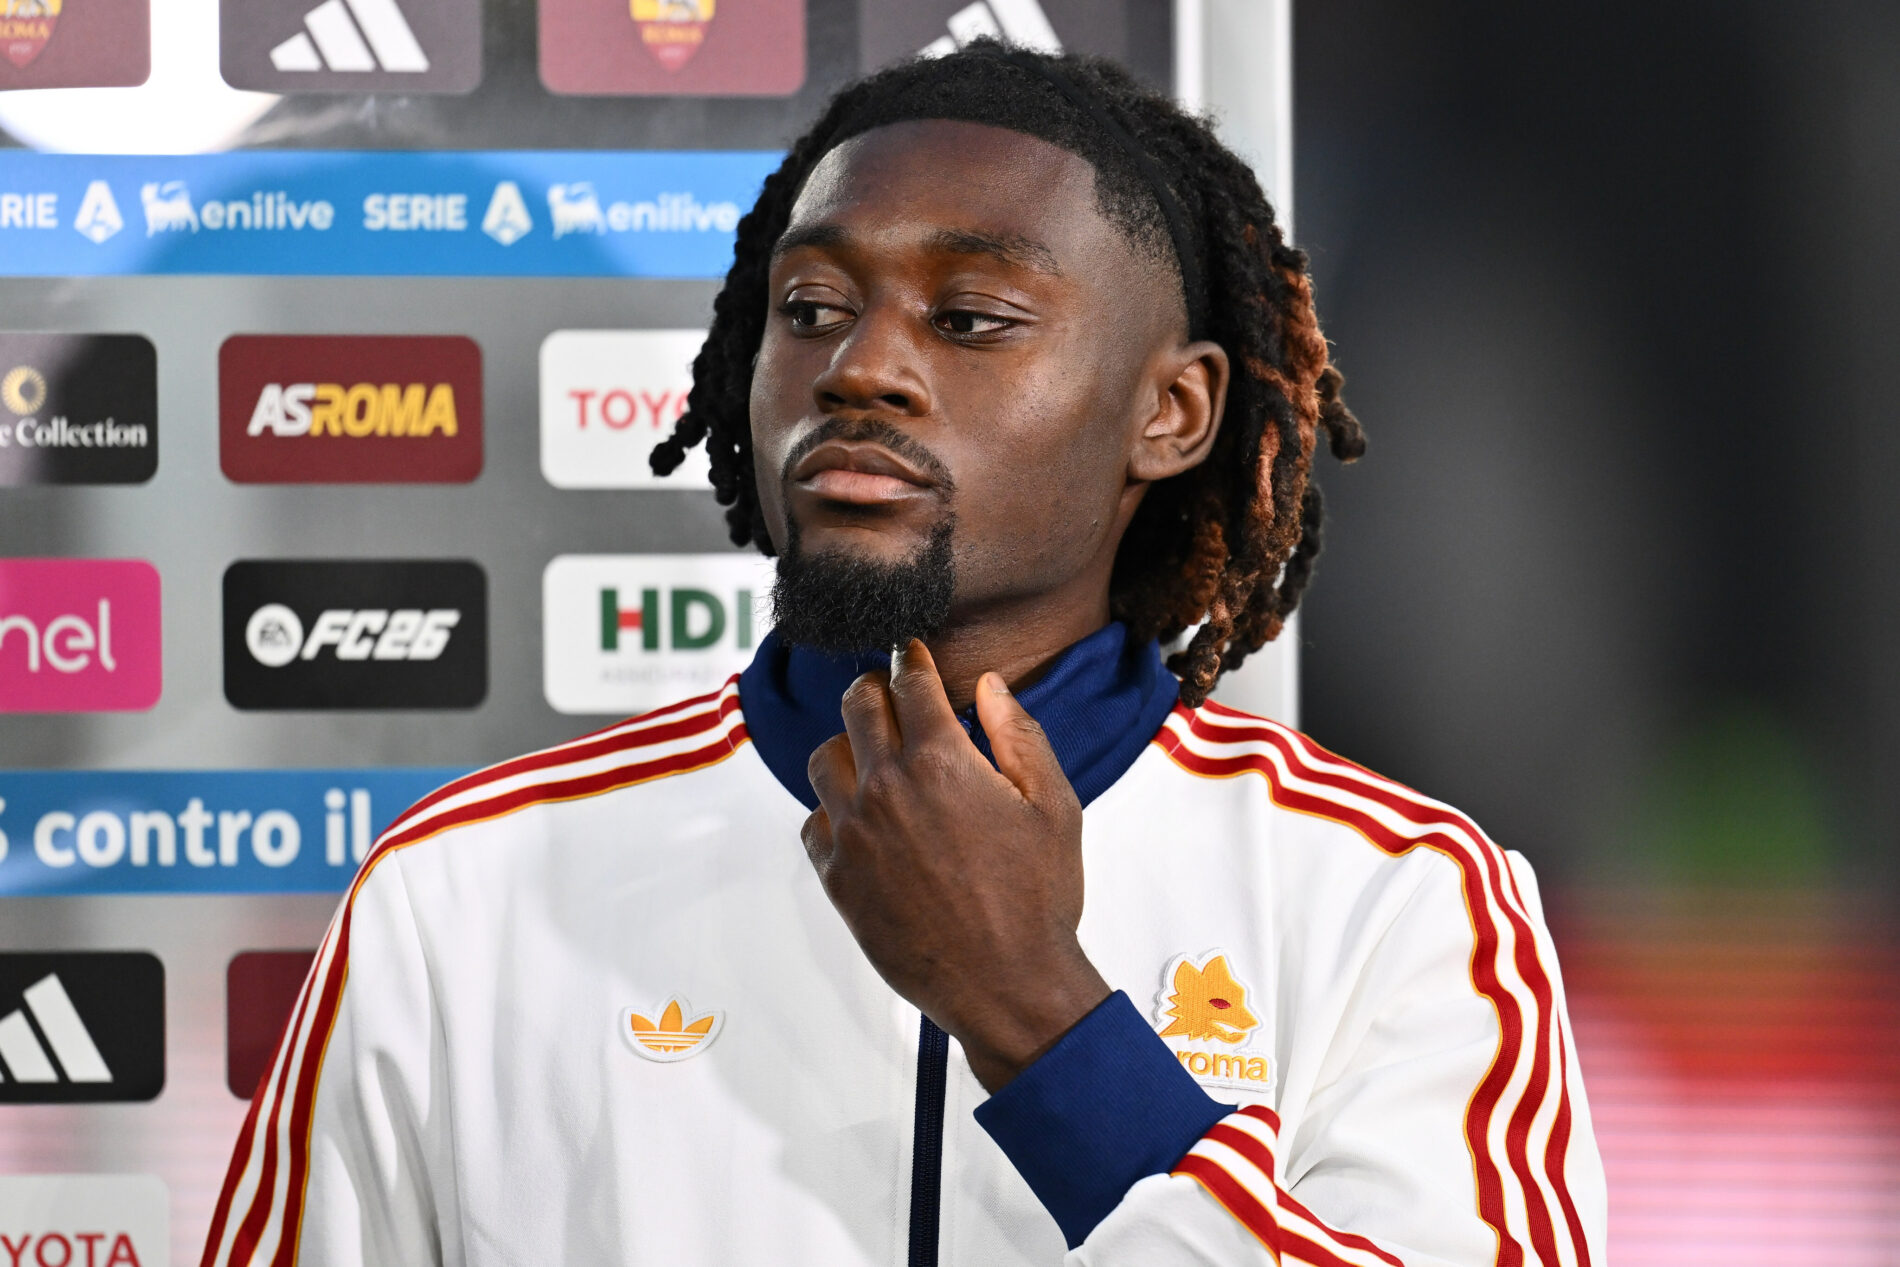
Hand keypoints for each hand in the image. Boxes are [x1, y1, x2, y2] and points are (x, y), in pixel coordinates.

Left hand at [802, 640, 1111, 1090]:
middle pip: (857, 706)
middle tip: (889, 695)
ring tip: (874, 760)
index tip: (910, 653)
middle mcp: (887, 789)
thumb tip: (989, 687)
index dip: (910, 659)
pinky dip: (833, 811)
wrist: (1007, 984)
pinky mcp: (836, 877)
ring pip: (824, 759)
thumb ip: (1019, 736)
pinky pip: (814, 822)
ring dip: (848, 748)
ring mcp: (854, 834)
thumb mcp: (1054, 806)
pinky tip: (865, 821)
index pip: (909, 683)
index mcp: (942, 763)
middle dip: (874, 689)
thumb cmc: (1037, 900)